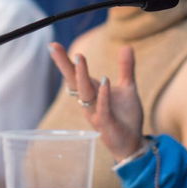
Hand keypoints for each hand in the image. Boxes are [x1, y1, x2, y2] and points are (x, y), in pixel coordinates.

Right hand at [49, 42, 143, 160]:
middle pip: (73, 81)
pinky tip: (104, 80)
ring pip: (85, 93)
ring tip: (79, 58)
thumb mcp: (128, 88)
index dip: (64, 61)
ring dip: (82, 76)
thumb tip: (126, 46)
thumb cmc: (126, 116)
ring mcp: (95, 113)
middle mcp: (89, 102)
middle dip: (64, 65)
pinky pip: (103, 108)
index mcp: (92, 91)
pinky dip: (103, 95)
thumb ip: (126, 68)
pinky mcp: (106, 124)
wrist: (133, 142)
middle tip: (53, 47)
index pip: (75, 74)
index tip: (53, 45)